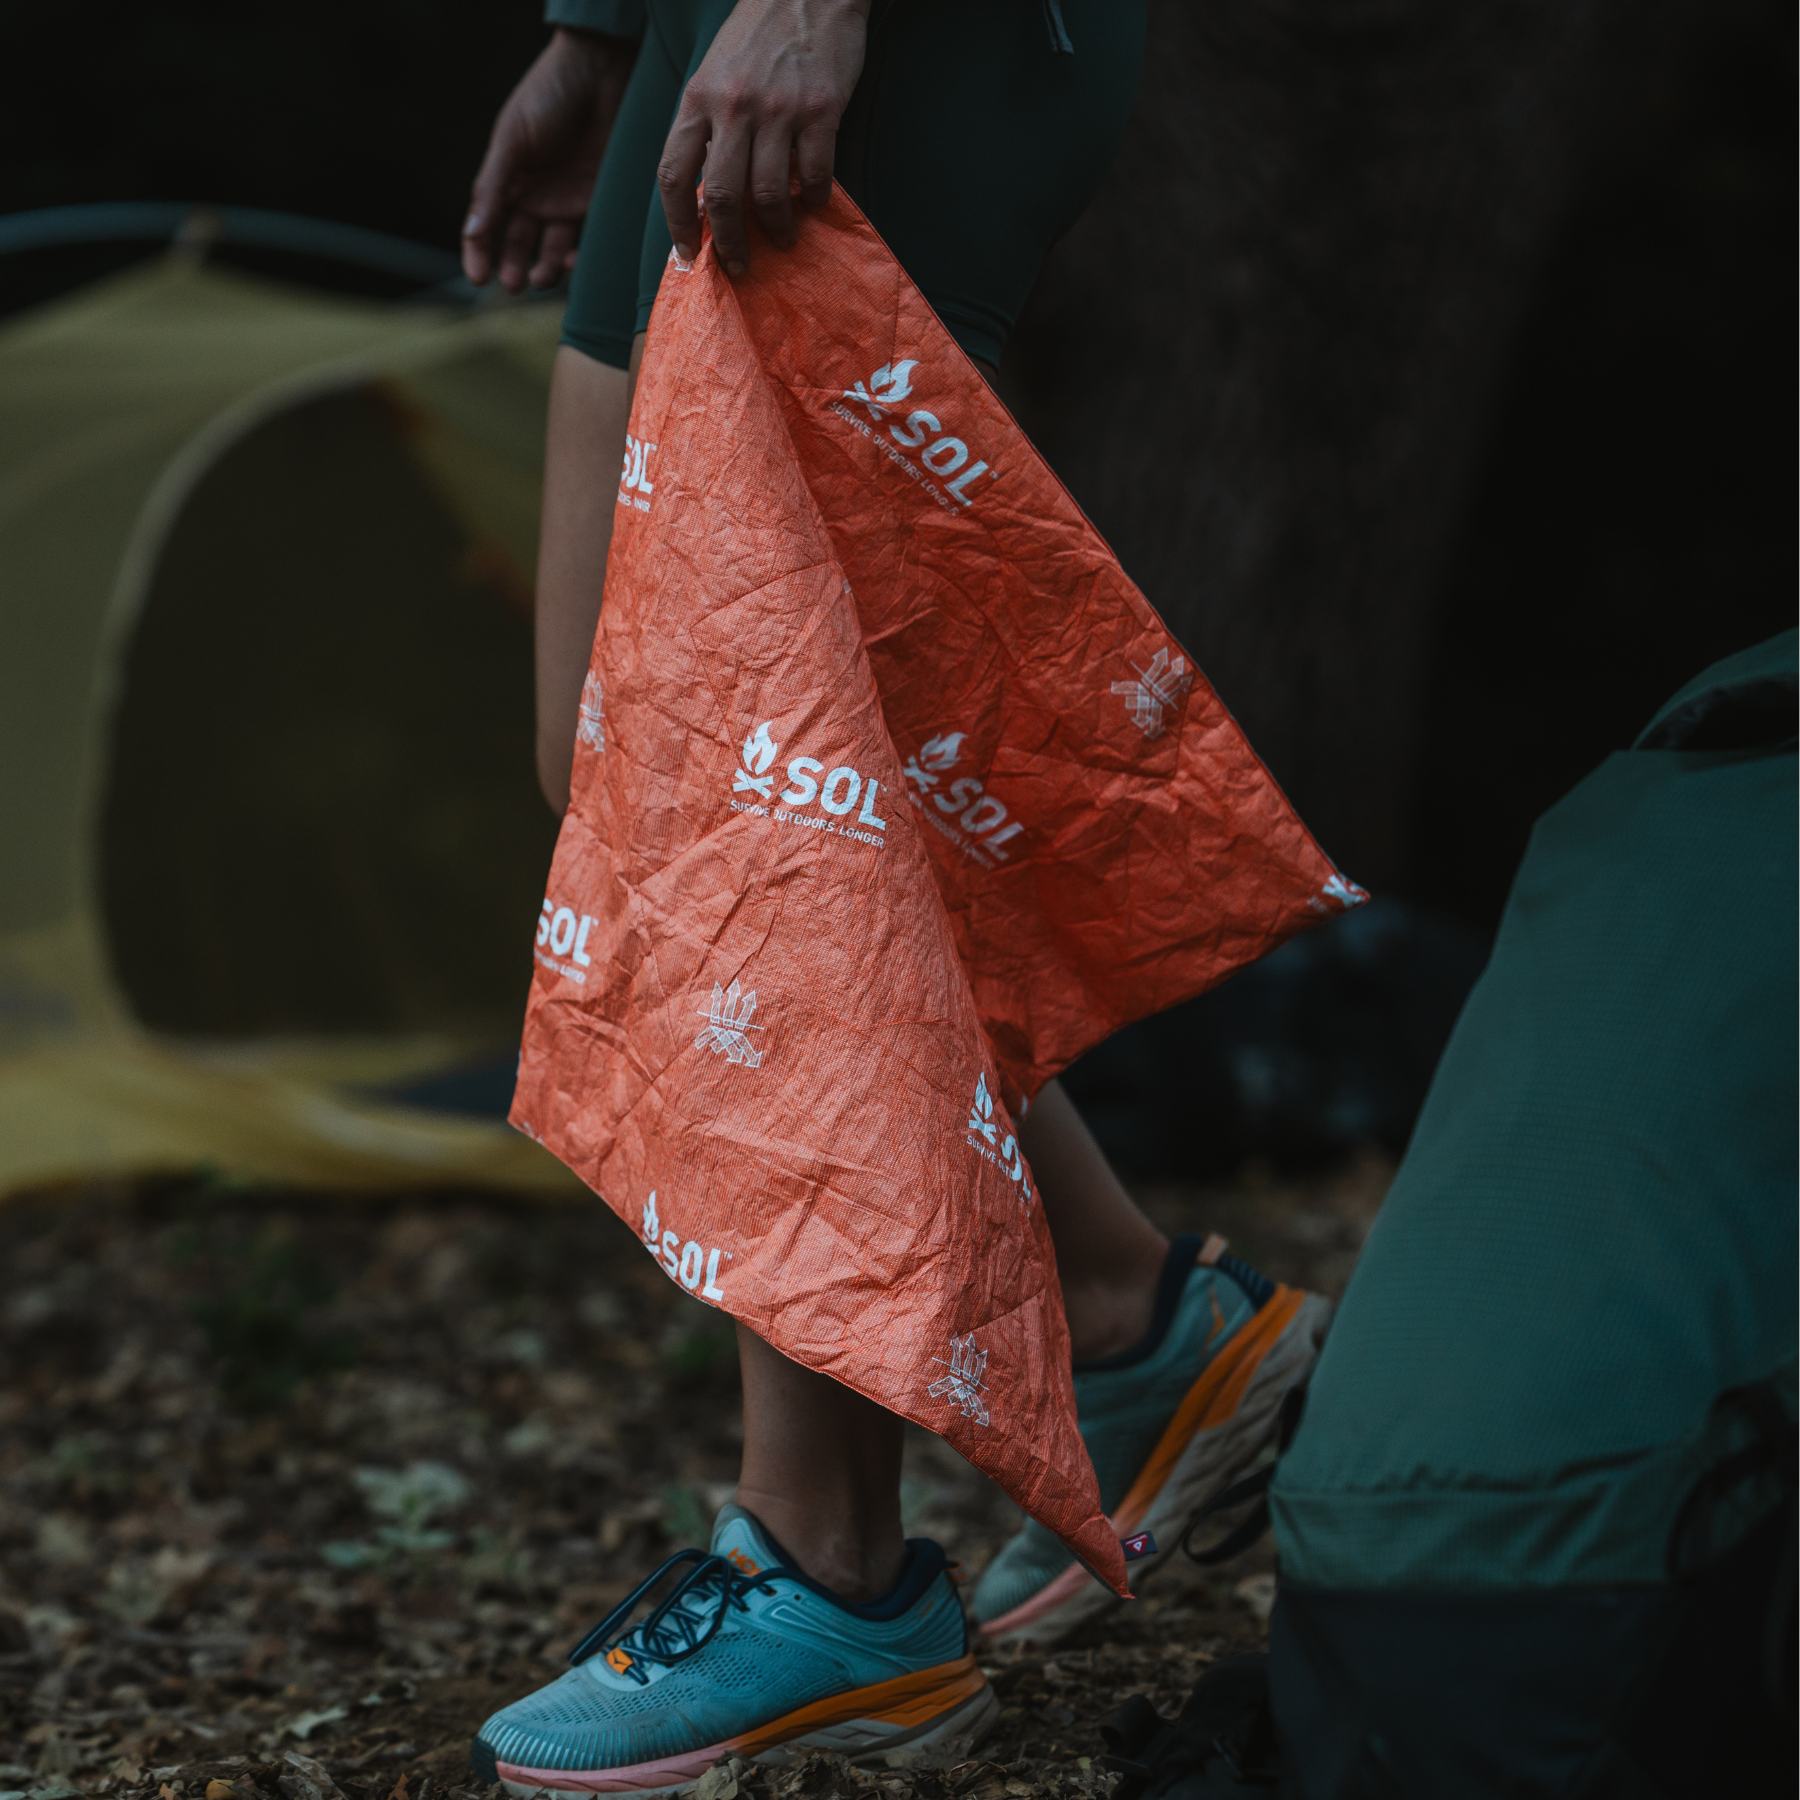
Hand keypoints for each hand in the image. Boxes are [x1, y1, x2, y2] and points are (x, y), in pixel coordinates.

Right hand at [463, 28, 637, 292]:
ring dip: (544, 268)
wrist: (601, 72)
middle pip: (517, 242)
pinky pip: (585, 239)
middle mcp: (533, 193)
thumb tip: (473, 234)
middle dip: (512, 266)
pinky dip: (577, 257)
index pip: (486, 224)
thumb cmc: (548, 96)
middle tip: (512, 285)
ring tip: (540, 279)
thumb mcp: (513, 139)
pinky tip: (572, 261)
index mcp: (505, 177)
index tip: (477, 279)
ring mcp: (565, 199)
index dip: (478, 252)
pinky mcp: (597, 202)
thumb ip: (493, 187)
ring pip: (550, 248)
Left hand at [658, 0, 869, 275]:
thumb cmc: (757, 37)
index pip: (674, 175)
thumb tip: (704, 193)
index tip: (689, 255)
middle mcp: (733, 107)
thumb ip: (706, 126)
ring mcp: (777, 110)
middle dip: (730, 244)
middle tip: (740, 267)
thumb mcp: (714, 74)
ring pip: (769, 195)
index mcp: (698, 99)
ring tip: (783, 239)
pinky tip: (814, 202)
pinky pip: (815, 174)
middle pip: (721, 197)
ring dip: (776, 229)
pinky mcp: (819, 110)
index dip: (678, 224)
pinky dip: (814, 198)